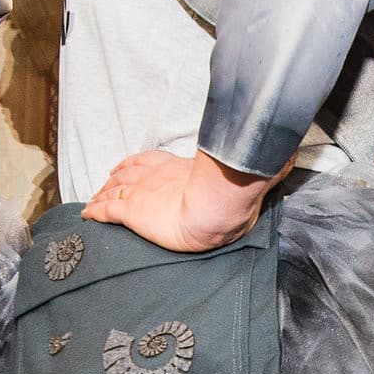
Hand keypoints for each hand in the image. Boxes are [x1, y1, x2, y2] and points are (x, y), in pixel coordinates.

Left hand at [81, 147, 272, 251]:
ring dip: (103, 195)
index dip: (136, 164)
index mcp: (178, 167)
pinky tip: (87, 216)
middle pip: (127, 174)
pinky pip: (105, 210)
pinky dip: (94, 211)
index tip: (127, 167)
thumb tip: (286, 157)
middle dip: (116, 178)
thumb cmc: (231, 191)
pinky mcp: (130, 210)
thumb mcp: (242, 175)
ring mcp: (140, 192)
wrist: (216, 203)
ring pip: (113, 191)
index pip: (150, 161)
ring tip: (94, 201)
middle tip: (107, 182)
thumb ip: (254, 168)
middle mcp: (155, 175)